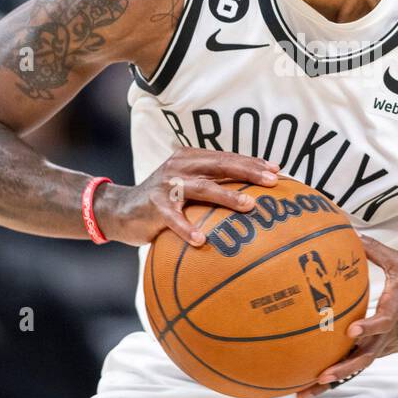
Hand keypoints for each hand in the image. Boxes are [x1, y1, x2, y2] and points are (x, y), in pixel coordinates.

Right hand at [99, 148, 278, 246]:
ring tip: (249, 207)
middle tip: (272, 182)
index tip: (277, 171)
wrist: (120, 210)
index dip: (253, 163)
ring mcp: (166, 184)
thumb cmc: (164, 201)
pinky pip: (174, 218)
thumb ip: (213, 185)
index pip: (227, 157)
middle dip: (248, 172)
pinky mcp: (154, 205)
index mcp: (191, 157)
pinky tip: (202, 241)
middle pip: (220, 165)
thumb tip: (253, 196)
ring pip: (202, 187)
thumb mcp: (188, 186)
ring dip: (228, 196)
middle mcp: (180, 166)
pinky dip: (187, 229)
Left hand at [297, 235, 397, 397]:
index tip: (351, 330)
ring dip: (334, 379)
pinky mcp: (381, 351)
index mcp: (395, 312)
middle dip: (342, 368)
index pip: (382, 324)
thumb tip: (353, 234)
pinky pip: (358, 363)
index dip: (367, 328)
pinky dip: (339, 374)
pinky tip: (315, 381)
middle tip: (321, 374)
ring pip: (357, 366)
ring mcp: (384, 346)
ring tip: (306, 391)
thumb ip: (377, 251)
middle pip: (364, 358)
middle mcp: (388, 335)